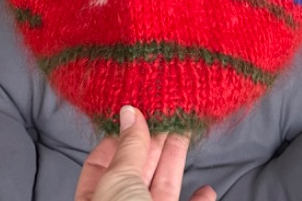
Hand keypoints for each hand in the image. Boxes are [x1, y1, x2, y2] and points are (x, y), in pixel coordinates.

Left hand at [74, 105, 216, 200]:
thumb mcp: (120, 180)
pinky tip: (206, 191)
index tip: (139, 110)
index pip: (104, 160)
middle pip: (136, 171)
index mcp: (95, 199)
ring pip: (161, 190)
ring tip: (186, 132)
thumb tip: (129, 111)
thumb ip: (129, 146)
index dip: (121, 135)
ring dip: (175, 162)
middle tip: (168, 111)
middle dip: (152, 142)